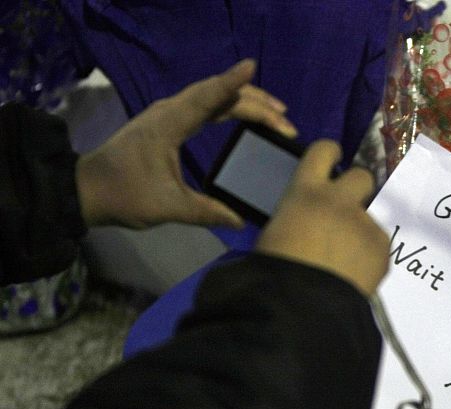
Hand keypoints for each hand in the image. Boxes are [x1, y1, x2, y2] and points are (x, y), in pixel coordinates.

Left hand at [76, 59, 296, 228]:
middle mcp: (169, 111)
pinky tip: (242, 114)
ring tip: (274, 113)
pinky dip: (227, 106)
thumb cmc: (126, 195)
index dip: (232, 83)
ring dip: (243, 101)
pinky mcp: (166, 123)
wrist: (88, 190)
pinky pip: (203, 105)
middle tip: (285, 117)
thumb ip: (207, 212)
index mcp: (169, 124)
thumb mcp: (169, 207)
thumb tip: (241, 220)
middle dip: (253, 101)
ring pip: (211, 97)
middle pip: (216, 94)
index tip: (253, 66)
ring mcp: (167, 114)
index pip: (207, 98)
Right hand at [256, 141, 389, 295]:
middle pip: (362, 176)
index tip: (333, 158)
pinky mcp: (383, 247)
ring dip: (359, 232)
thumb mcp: (277, 230)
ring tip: (345, 260)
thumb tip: (307, 220)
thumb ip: (297, 215)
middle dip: (356, 188)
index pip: (324, 151)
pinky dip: (368, 258)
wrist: (303, 304)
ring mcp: (365, 223)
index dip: (330, 153)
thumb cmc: (276, 269)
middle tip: (346, 209)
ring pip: (369, 219)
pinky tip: (354, 276)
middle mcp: (340, 200)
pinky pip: (377, 246)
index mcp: (306, 191)